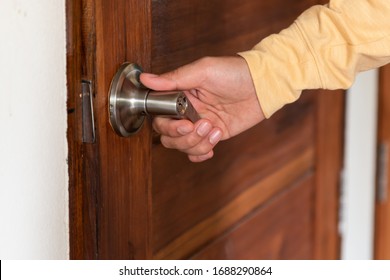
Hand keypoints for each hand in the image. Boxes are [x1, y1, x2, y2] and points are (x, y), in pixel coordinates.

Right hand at [140, 56, 264, 161]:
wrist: (262, 86)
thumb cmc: (234, 72)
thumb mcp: (203, 70)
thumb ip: (174, 78)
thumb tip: (146, 78)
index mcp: (180, 96)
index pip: (160, 117)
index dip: (168, 125)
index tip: (184, 123)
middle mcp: (186, 112)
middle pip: (168, 136)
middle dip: (184, 136)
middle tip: (202, 124)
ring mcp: (200, 125)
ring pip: (183, 146)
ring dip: (197, 142)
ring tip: (214, 128)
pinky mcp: (213, 135)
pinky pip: (197, 152)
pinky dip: (201, 153)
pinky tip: (213, 144)